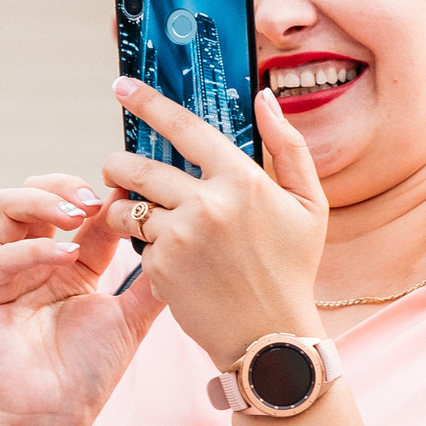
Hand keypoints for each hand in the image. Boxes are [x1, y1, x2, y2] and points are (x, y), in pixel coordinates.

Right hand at [0, 173, 165, 425]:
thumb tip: (187, 242)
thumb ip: (153, 281)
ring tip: (79, 211)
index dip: (106, 195)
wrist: (55, 419)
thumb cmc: (88, 374)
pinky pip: (0, 254)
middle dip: (68, 185)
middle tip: (101, 198)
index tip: (134, 192)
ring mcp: (2, 272)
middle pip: (38, 193)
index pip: (81, 209)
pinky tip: (67, 254)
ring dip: (44, 198)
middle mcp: (32, 258)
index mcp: (67, 261)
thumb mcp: (131, 318)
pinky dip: (35, 247)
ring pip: (8, 205)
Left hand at [99, 78, 326, 366]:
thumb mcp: (308, 206)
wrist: (270, 339)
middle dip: (117, 165)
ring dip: (125, 210)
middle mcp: (207, 203)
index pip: (184, 128)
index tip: (121, 86)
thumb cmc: (292, 270)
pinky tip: (169, 264)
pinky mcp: (160, 270)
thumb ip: (290, 147)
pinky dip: (146, 250)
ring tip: (141, 219)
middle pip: (137, 166)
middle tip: (117, 170)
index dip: (148, 103)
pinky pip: (136, 247)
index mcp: (242, 179)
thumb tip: (265, 98)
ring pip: (127, 208)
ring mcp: (179, 237)